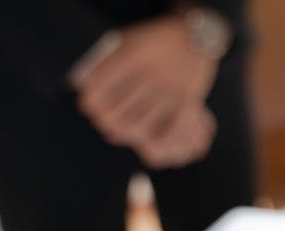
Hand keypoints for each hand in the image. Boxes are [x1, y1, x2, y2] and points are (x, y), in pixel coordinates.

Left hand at [73, 14, 218, 167]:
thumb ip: (107, 62)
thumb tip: (86, 93)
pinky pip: (164, 132)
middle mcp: (152, 74)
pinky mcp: (186, 103)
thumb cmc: (155, 40)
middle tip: (103, 119)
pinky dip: (151, 139)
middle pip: (114, 114)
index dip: (88, 103)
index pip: (97, 90)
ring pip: (137, 127)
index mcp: (132, 55)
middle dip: (103, 121)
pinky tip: (143, 136)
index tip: (88, 104)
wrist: (197, 38)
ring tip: (119, 129)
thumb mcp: (128, 40)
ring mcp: (170, 91)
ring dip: (124, 132)